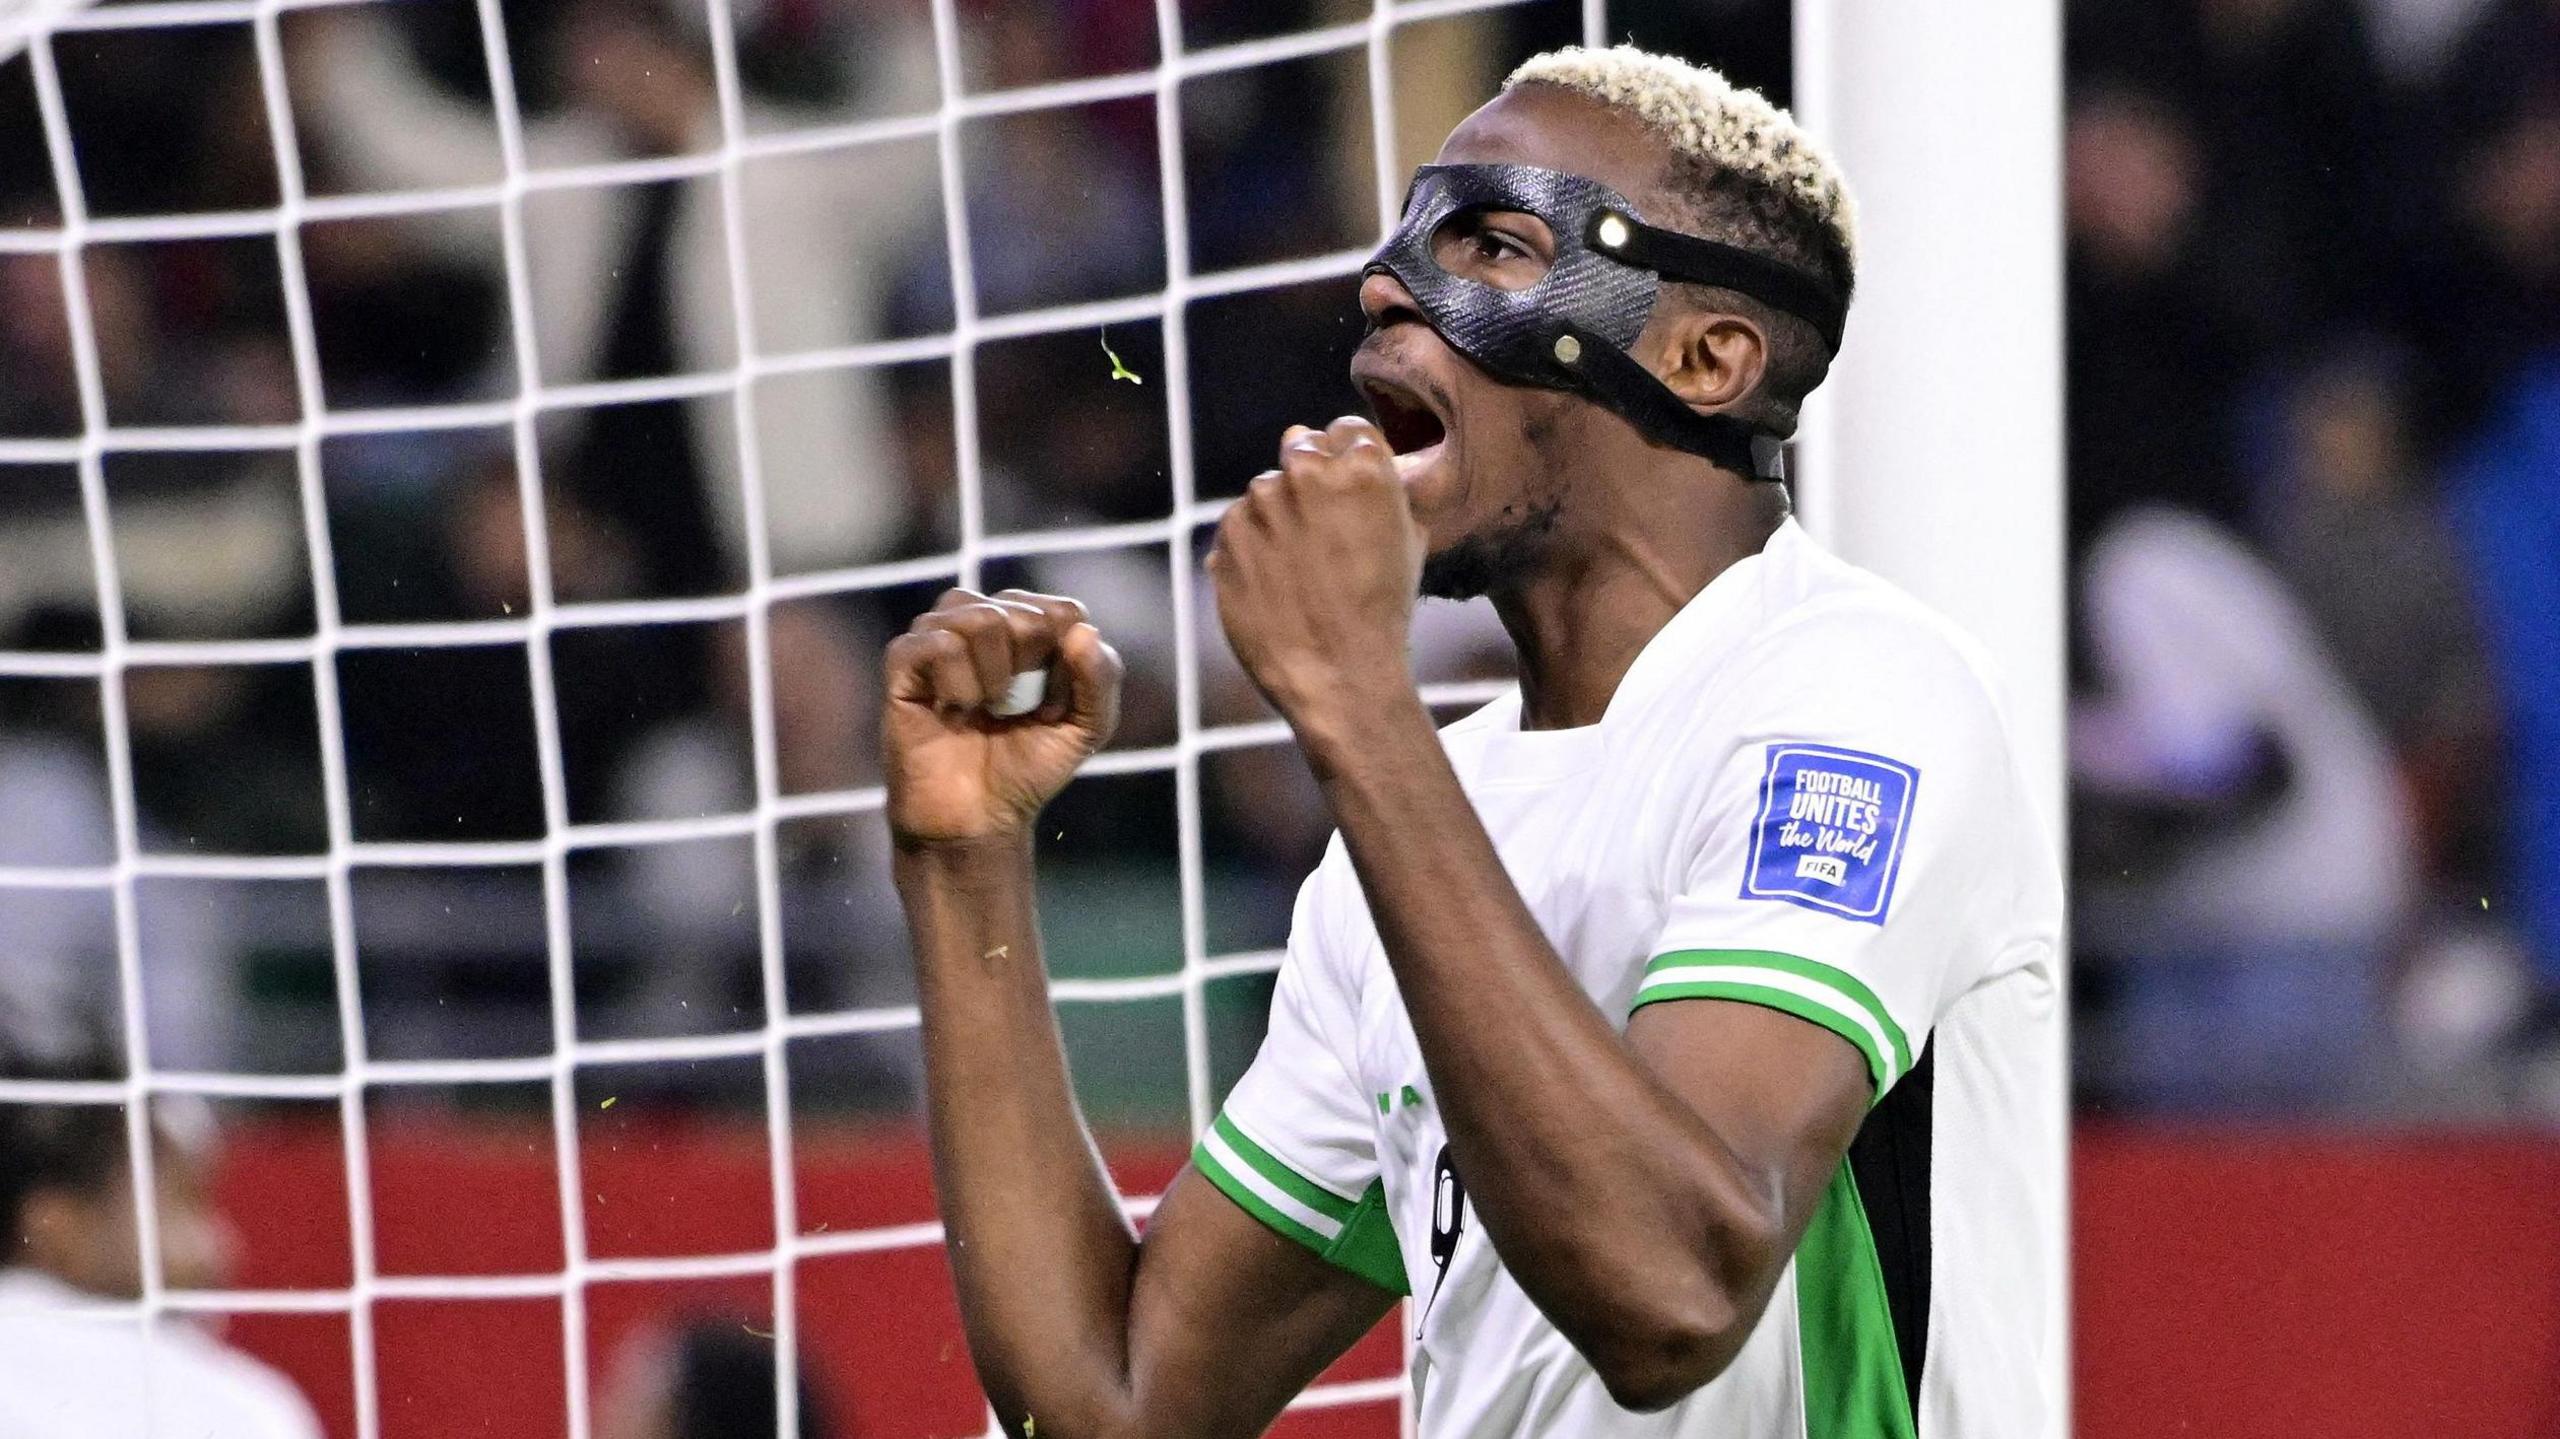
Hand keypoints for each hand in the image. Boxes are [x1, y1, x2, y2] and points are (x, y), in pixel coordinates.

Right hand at [882, 589, 1122, 846]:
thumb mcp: (1086, 727)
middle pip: (1025, 613)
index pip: (1064, 612)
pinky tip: (953, 712)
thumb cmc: (1027, 766)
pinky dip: (959, 687)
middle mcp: (983, 617)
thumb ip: (1101, 677)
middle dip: (1031, 675)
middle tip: (1013, 713)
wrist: (975, 817)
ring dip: (995, 679)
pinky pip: (940, 645)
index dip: (1068, 667)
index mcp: (1029, 623)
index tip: (1052, 709)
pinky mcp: (904, 659)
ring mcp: (939, 633)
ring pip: (981, 618)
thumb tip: (1082, 630)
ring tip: (984, 709)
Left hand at [1208, 416, 1424, 723]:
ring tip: (1300, 571)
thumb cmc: (1383, 610)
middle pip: (1303, 449)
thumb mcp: (1409, 540)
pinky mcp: (1226, 534)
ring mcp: (1261, 503)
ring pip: (1267, 490)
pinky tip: (1275, 585)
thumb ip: (1380, 487)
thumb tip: (1335, 448)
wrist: (1339, 674)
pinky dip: (1251, 547)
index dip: (1349, 460)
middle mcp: (1308, 473)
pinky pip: (1238, 525)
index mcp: (1363, 467)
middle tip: (1323, 534)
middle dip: (1311, 481)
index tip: (1348, 494)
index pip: (1347, 431)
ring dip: (1279, 516)